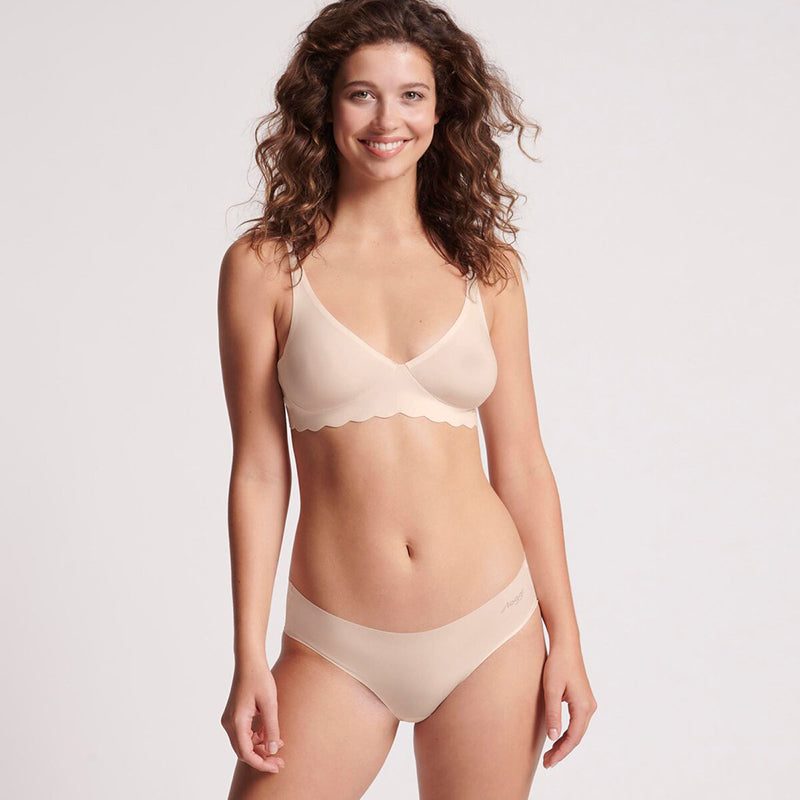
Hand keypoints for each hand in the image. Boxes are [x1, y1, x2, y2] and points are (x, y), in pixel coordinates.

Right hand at [221, 659, 285, 772]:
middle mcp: (230, 723)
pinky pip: (244, 734)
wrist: (249, 661)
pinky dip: (256, 737)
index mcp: (237, 721)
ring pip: (244, 743)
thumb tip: (272, 751)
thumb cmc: (260, 678)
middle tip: (280, 762)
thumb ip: (271, 728)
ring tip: (279, 746)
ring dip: (260, 747)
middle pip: (243, 751)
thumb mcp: (270, 704)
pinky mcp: (234, 715)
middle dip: (261, 758)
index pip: (246, 753)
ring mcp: (230, 719)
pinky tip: (271, 735)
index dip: (261, 763)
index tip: (275, 767)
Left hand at [541, 642, 596, 768]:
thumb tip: (553, 738)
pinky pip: (576, 722)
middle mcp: (589, 707)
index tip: (549, 763)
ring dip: (564, 742)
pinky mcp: (583, 699)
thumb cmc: (557, 664)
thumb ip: (553, 713)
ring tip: (550, 754)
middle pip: (576, 737)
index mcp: (583, 706)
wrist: (566, 645)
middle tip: (546, 763)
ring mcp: (588, 703)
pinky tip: (557, 737)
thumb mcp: (551, 689)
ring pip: (577, 730)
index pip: (573, 738)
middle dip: (562, 751)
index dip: (561, 752)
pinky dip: (567, 732)